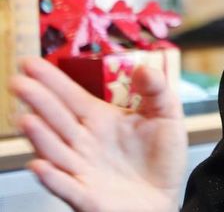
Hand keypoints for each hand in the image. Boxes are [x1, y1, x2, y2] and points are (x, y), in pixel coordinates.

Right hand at [9, 57, 187, 211]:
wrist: (164, 197)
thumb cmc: (162, 157)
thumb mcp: (167, 116)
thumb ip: (157, 90)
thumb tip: (147, 68)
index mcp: (100, 120)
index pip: (71, 96)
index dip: (52, 80)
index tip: (32, 64)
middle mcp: (85, 143)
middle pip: (57, 119)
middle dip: (37, 101)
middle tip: (19, 82)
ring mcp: (82, 169)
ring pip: (55, 150)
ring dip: (39, 136)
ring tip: (26, 119)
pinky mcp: (87, 195)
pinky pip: (66, 186)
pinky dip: (52, 177)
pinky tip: (40, 164)